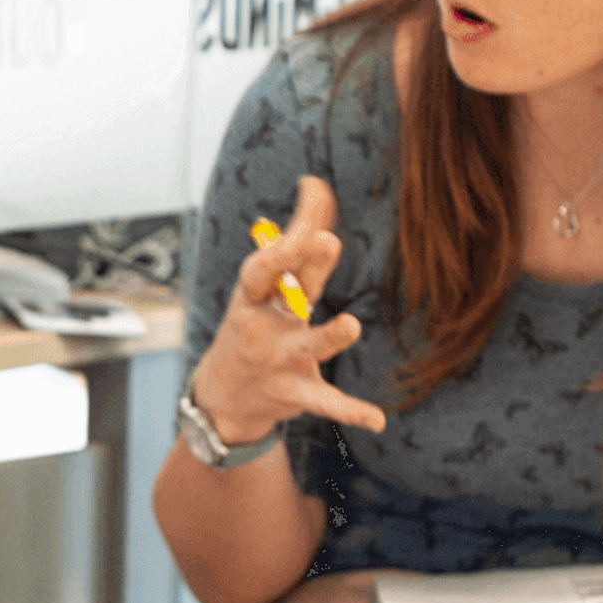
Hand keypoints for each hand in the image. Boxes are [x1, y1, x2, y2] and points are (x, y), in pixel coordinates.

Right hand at [191, 175, 385, 443]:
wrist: (224, 398)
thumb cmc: (255, 325)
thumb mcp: (267, 285)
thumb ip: (295, 238)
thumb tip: (315, 182)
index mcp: (255, 295)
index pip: (266, 265)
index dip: (283, 242)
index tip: (305, 216)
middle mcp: (264, 325)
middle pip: (289, 294)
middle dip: (303, 268)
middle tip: (325, 239)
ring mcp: (279, 360)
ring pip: (307, 347)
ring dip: (328, 336)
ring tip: (351, 325)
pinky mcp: (297, 392)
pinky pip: (325, 401)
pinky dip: (350, 411)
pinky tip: (378, 419)